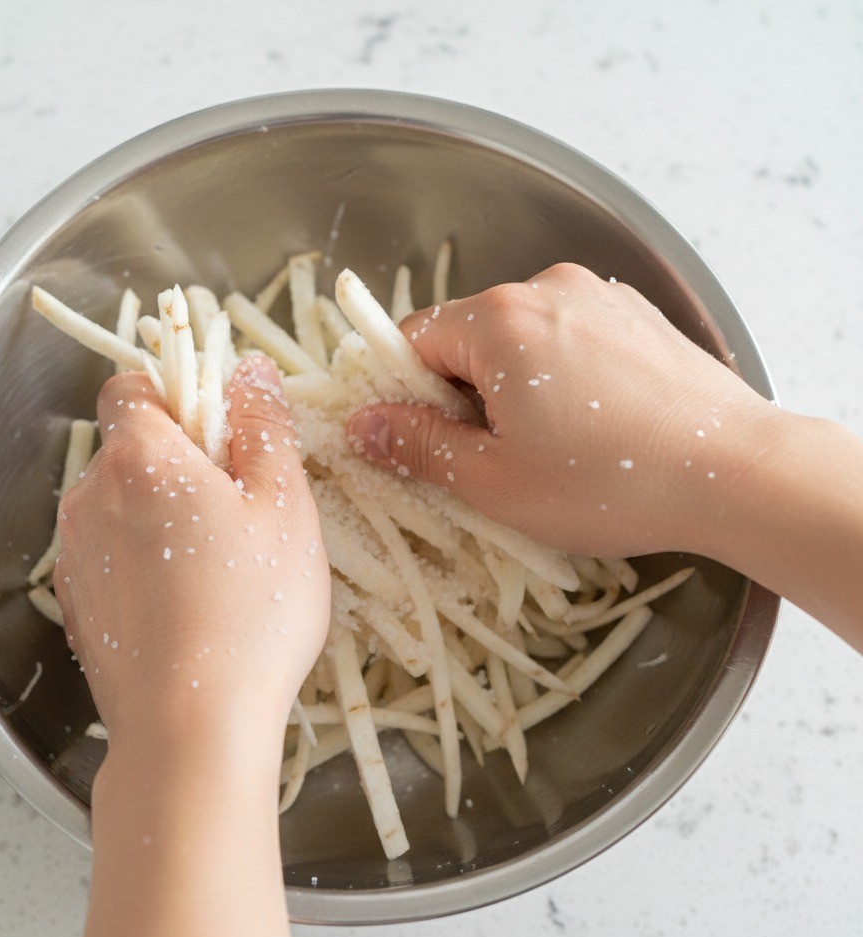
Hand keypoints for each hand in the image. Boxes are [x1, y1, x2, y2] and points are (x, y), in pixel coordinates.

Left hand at [53, 355, 329, 753]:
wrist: (189, 730)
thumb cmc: (250, 614)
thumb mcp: (283, 507)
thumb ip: (264, 427)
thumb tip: (251, 371)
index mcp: (141, 458)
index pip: (131, 386)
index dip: (175, 394)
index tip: (221, 429)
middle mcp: (91, 498)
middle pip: (129, 448)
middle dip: (179, 461)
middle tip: (239, 507)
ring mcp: (77, 557)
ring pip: (120, 506)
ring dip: (161, 515)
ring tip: (219, 566)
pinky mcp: (78, 608)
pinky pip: (111, 559)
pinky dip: (143, 563)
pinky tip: (188, 606)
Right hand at [347, 263, 777, 558]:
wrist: (738, 473)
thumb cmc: (609, 483)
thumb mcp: (494, 480)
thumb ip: (418, 446)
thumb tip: (361, 426)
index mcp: (498, 320)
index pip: (411, 340)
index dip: (403, 394)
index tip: (420, 441)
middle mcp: (546, 288)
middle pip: (466, 336)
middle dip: (463, 395)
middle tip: (492, 459)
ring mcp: (599, 296)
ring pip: (520, 339)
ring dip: (512, 388)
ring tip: (552, 448)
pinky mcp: (638, 315)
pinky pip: (570, 338)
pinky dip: (560, 376)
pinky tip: (592, 426)